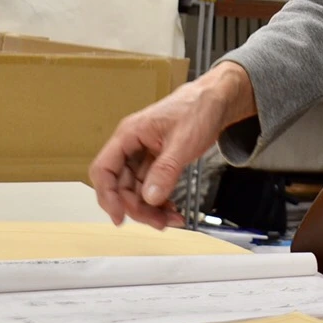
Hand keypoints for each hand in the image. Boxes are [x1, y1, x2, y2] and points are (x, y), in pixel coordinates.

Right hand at [88, 61, 255, 228]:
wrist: (218, 99)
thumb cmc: (199, 108)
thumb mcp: (183, 141)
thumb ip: (165, 170)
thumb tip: (149, 198)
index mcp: (129, 134)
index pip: (103, 169)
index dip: (107, 196)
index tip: (119, 217)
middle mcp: (132, 144)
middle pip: (121, 185)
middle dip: (137, 208)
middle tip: (159, 223)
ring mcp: (143, 153)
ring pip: (136, 189)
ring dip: (150, 208)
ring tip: (171, 219)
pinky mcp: (156, 159)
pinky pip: (150, 185)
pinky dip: (159, 199)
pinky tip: (172, 209)